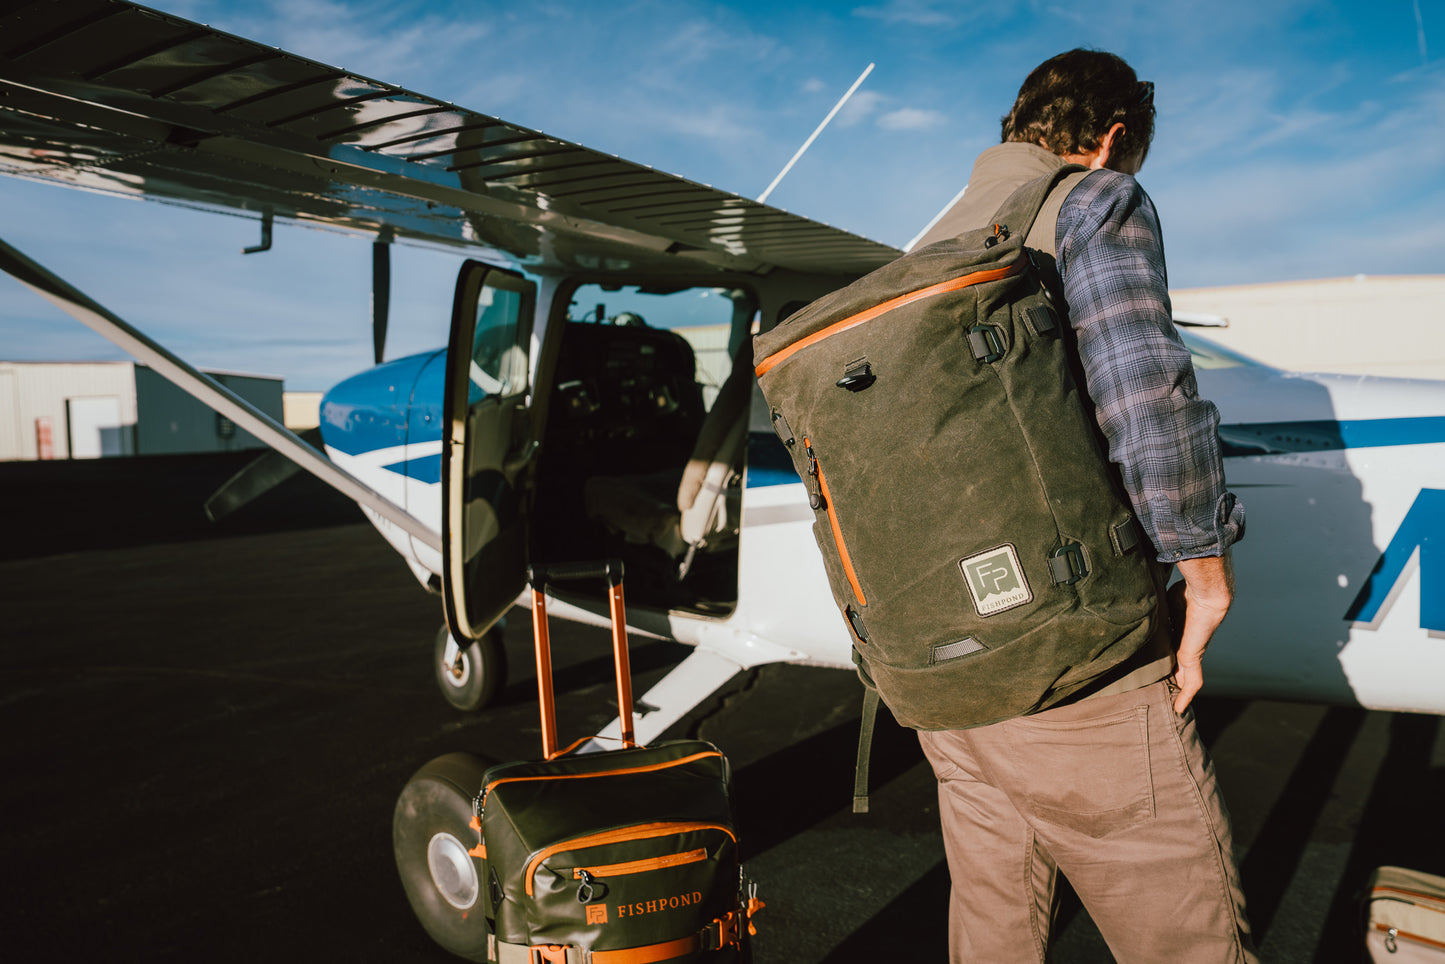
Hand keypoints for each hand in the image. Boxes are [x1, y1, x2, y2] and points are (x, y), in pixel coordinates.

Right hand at [1168, 553, 1234, 713]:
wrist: (1207, 591)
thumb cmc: (1186, 588)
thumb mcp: (1162, 599)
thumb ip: (1152, 602)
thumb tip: (1133, 588)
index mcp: (1181, 629)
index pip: (1173, 648)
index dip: (1166, 658)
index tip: (1156, 666)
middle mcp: (1188, 642)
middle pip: (1181, 666)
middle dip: (1174, 678)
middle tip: (1162, 691)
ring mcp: (1192, 651)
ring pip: (1186, 677)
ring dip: (1180, 691)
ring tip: (1170, 706)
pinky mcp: (1193, 657)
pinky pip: (1192, 682)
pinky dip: (1186, 696)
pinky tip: (1179, 708)